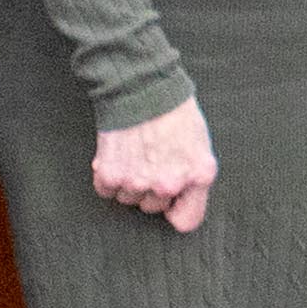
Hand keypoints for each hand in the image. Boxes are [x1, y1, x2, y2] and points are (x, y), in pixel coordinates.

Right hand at [91, 97, 219, 232]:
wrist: (141, 87)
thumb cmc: (174, 110)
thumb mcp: (200, 142)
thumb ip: (194, 174)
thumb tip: (182, 199)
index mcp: (197, 175)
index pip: (187, 221)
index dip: (177, 210)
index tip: (172, 201)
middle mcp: (169, 183)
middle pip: (153, 208)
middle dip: (151, 188)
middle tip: (152, 160)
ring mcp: (138, 181)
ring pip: (129, 199)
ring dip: (129, 181)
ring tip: (136, 152)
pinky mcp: (111, 175)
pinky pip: (106, 190)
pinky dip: (108, 175)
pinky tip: (119, 154)